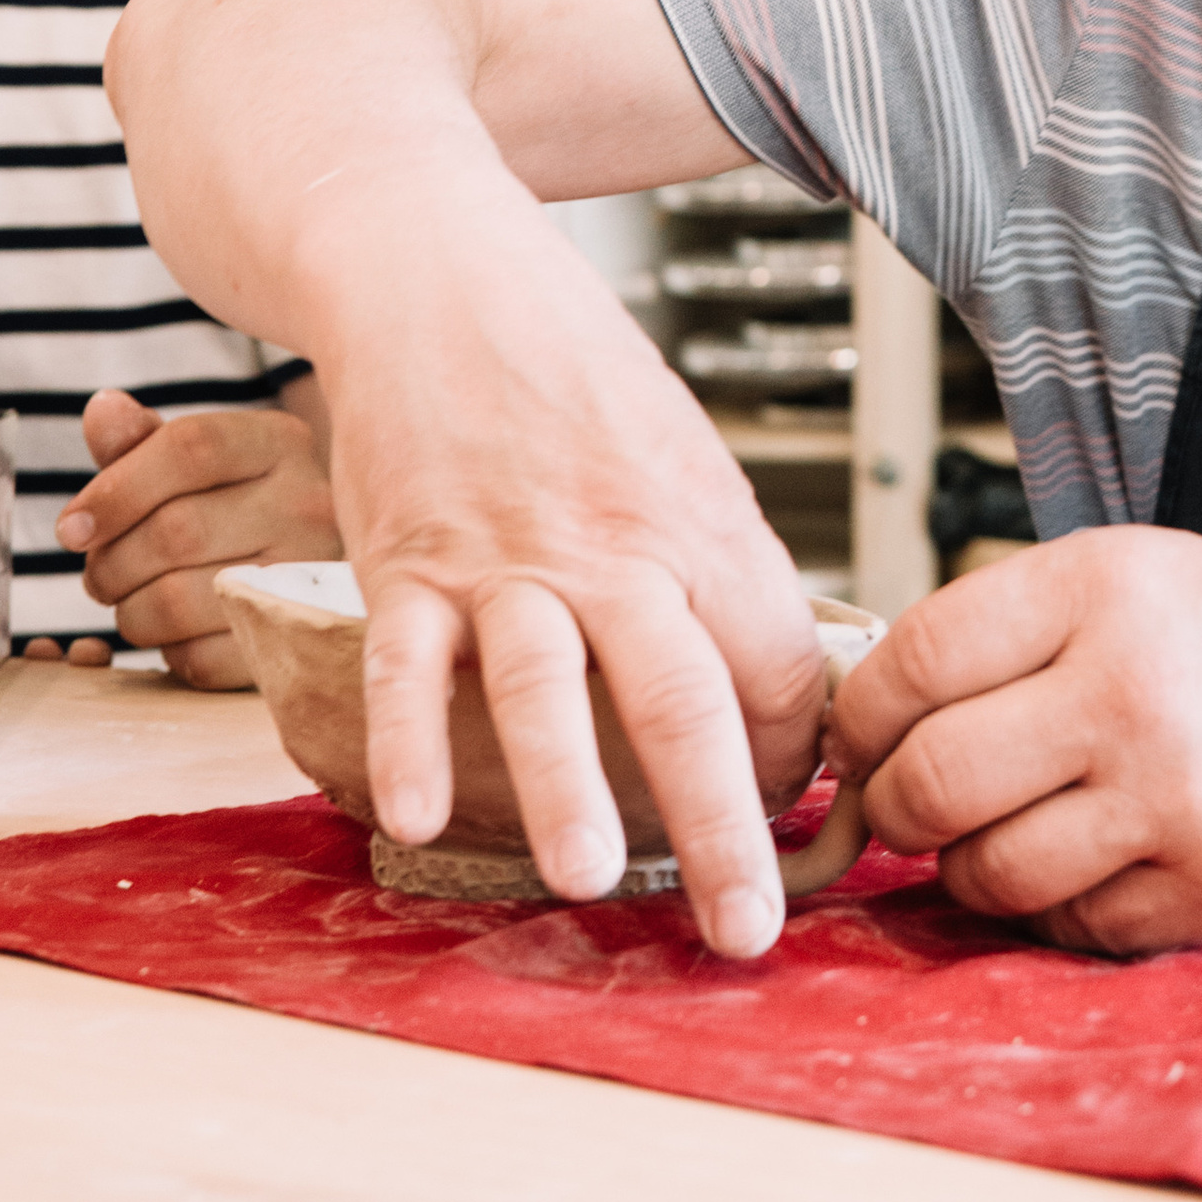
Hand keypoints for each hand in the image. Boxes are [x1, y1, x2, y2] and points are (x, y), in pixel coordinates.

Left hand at [58, 391, 343, 688]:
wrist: (315, 573)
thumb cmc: (236, 508)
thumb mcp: (194, 464)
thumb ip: (141, 441)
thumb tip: (101, 408)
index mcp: (280, 443)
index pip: (189, 448)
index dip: (115, 490)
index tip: (71, 528)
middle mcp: (307, 504)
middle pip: (174, 531)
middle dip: (111, 562)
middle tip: (99, 573)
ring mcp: (309, 578)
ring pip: (176, 601)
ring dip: (129, 611)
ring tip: (133, 601)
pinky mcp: (295, 643)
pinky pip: (199, 658)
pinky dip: (167, 651)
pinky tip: (176, 633)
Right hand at [315, 205, 828, 961]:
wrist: (440, 275)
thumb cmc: (570, 370)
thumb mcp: (680, 451)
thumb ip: (715, 566)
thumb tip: (774, 683)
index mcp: (699, 525)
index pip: (775, 664)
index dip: (793, 757)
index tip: (792, 824)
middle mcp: (613, 548)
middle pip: (684, 696)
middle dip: (719, 824)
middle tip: (742, 926)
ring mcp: (506, 558)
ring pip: (545, 685)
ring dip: (568, 788)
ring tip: (588, 879)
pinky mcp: (409, 559)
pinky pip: (408, 661)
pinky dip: (409, 739)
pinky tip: (418, 814)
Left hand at [828, 526, 1201, 953]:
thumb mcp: (1128, 580)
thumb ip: (1002, 636)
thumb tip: (861, 727)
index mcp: (1099, 586)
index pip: (910, 664)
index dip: (860, 721)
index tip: (863, 743)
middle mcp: (1134, 684)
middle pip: (931, 782)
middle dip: (898, 810)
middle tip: (917, 805)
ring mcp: (1177, 793)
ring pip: (989, 873)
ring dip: (975, 869)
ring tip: (1016, 830)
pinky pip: (1072, 929)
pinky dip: (1061, 911)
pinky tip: (1099, 861)